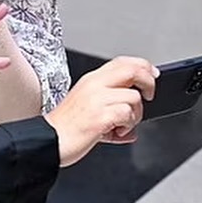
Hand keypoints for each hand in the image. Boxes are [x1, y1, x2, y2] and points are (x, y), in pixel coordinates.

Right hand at [43, 57, 159, 166]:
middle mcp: (93, 85)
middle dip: (149, 82)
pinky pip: (127, 114)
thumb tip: (130, 126)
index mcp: (90, 80)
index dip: (143, 66)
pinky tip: (116, 132)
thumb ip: (110, 110)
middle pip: (132, 70)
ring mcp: (96, 99)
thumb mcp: (87, 108)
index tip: (153, 75)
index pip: (122, 62)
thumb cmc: (65, 127)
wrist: (49, 140)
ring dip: (135, 115)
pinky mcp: (100, 116)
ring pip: (134, 97)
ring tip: (122, 125)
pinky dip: (127, 126)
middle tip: (149, 96)